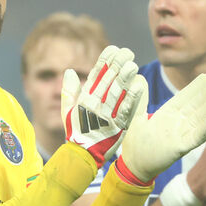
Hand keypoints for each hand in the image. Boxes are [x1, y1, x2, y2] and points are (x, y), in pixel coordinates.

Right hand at [62, 45, 144, 166]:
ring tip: (132, 64)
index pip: (95, 75)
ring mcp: (106, 115)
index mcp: (84, 99)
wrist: (82, 156)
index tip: (113, 48)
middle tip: (128, 51)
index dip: (104, 60)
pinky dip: (132, 97)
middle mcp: (94, 105)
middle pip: (108, 80)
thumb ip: (69, 91)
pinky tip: (139, 85)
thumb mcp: (67, 111)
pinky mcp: (116, 126)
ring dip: (125, 78)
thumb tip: (69, 71)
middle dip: (117, 64)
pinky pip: (125, 109)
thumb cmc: (76, 133)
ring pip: (116, 92)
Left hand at [118, 73, 205, 182]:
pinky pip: (193, 139)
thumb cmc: (135, 142)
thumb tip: (139, 79)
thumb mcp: (136, 117)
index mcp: (167, 114)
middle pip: (194, 107)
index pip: (183, 98)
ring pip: (197, 122)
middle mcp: (176, 123)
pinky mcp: (179, 149)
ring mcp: (179, 136)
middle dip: (205, 97)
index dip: (195, 88)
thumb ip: (139, 100)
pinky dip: (203, 132)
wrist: (133, 165)